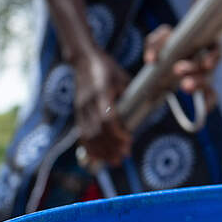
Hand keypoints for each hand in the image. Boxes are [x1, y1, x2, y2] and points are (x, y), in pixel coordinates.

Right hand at [73, 49, 131, 165]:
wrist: (84, 60)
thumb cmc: (107, 68)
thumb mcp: (122, 78)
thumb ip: (130, 95)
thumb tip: (144, 112)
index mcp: (101, 93)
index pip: (107, 118)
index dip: (117, 133)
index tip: (128, 141)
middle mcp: (88, 102)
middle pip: (97, 131)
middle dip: (111, 146)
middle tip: (123, 157)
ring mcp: (81, 108)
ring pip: (88, 135)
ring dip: (101, 150)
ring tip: (114, 161)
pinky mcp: (77, 112)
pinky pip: (81, 133)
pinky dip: (89, 147)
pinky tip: (97, 157)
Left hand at [144, 24, 221, 109]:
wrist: (166, 60)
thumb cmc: (167, 45)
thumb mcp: (159, 40)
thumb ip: (155, 44)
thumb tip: (151, 59)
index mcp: (203, 43)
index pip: (217, 48)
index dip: (214, 56)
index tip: (206, 64)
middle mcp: (207, 60)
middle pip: (208, 66)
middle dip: (194, 69)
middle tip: (178, 70)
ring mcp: (206, 75)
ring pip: (208, 81)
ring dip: (198, 84)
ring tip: (185, 86)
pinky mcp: (203, 89)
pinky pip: (210, 97)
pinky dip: (208, 104)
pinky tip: (203, 110)